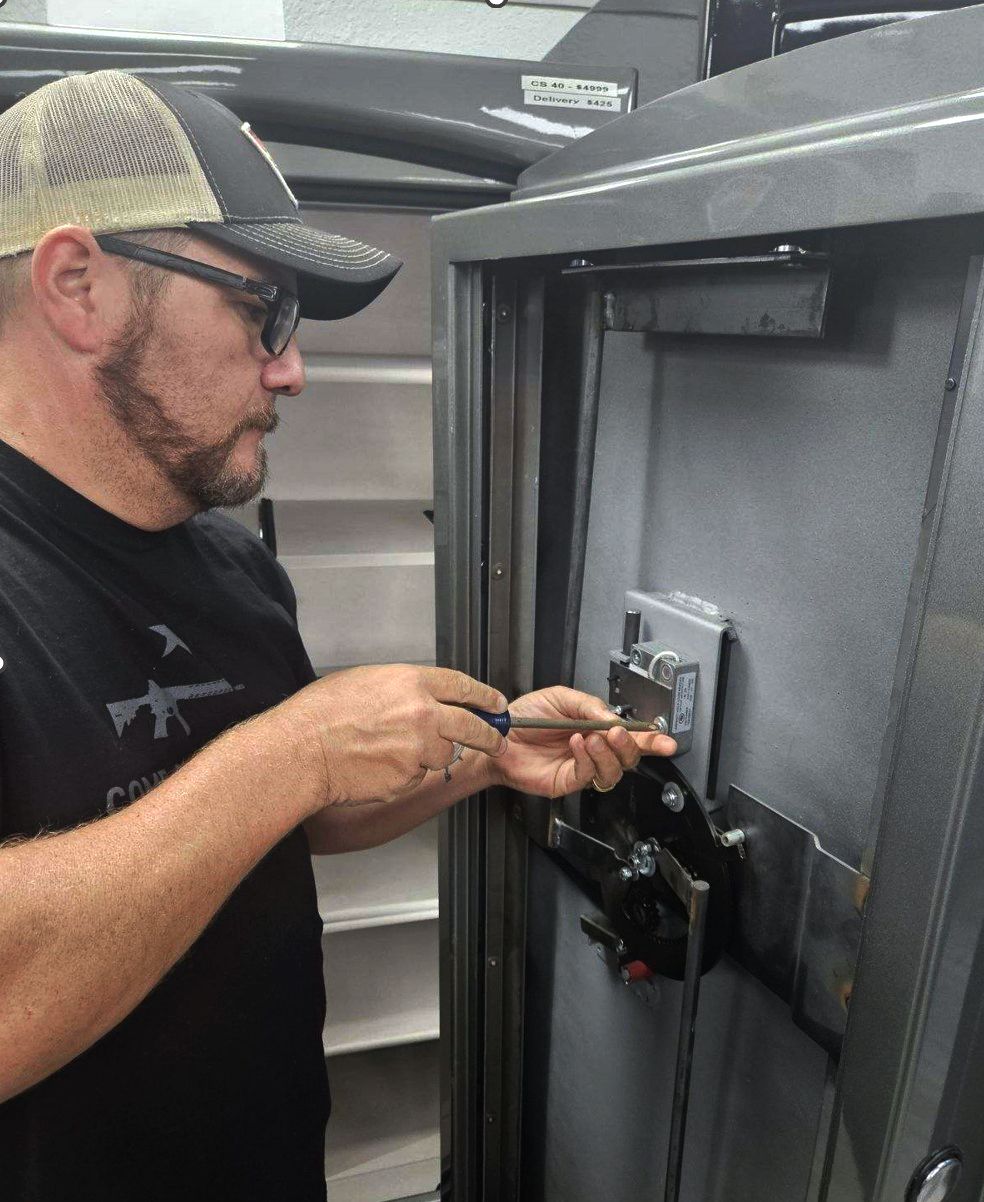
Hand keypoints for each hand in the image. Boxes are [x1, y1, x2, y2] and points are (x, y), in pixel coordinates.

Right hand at [286, 665, 507, 806]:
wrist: (302, 750)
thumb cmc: (322, 714)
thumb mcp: (366, 680)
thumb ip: (401, 688)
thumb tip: (418, 695)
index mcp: (412, 683)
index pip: (462, 686)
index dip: (484, 696)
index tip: (495, 704)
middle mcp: (423, 714)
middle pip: (471, 726)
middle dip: (490, 735)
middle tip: (497, 741)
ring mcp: (418, 748)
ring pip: (442, 754)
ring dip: (430, 754)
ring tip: (393, 750)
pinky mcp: (408, 777)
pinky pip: (416, 775)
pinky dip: (404, 773)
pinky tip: (378, 765)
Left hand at [487, 686, 676, 797]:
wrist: (500, 735)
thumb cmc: (525, 718)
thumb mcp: (560, 698)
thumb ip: (588, 705)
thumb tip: (612, 716)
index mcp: (596, 728)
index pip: (631, 736)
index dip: (651, 740)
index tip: (666, 739)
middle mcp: (593, 750)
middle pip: (628, 757)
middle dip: (635, 747)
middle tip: (623, 734)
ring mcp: (582, 767)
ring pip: (613, 771)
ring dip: (609, 753)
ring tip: (595, 738)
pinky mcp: (567, 781)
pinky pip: (588, 774)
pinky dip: (587, 758)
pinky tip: (577, 744)